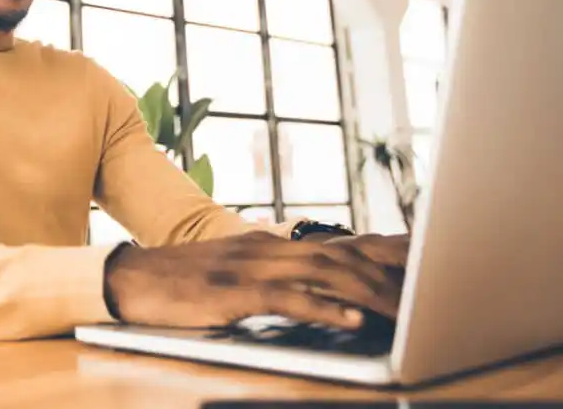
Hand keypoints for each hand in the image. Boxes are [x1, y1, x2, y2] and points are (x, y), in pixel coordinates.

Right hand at [103, 231, 407, 330]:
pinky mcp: (234, 292)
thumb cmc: (186, 281)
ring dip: (367, 291)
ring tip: (403, 310)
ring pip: (323, 273)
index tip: (423, 263)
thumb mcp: (237, 271)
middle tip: (428, 291)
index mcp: (271, 243)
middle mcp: (267, 247)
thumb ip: (277, 275)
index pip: (337, 244)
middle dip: (387, 275)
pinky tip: (350, 319)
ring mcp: (251, 267)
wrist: (134, 277)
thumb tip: (322, 292)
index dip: (382, 252)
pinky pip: (287, 298)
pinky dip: (323, 308)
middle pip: (340, 256)